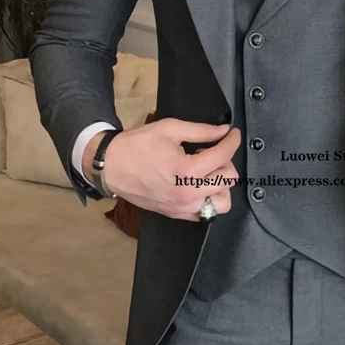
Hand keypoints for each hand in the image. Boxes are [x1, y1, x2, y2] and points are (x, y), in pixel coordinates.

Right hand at [87, 119, 240, 220]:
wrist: (111, 166)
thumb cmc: (138, 145)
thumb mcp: (170, 129)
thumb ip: (202, 131)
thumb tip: (224, 131)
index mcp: (187, 171)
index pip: (223, 156)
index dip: (232, 141)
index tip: (232, 134)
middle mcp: (189, 194)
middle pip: (229, 179)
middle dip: (224, 161)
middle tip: (207, 151)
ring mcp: (183, 208)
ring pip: (222, 202)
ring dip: (220, 184)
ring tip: (205, 171)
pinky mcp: (177, 214)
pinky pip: (205, 212)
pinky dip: (208, 198)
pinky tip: (197, 184)